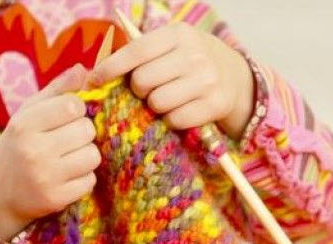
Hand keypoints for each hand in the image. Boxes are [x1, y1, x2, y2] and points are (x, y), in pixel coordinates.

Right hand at [0, 64, 101, 240]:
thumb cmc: (18, 146)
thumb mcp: (28, 114)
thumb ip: (56, 90)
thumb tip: (83, 69)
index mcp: (25, 124)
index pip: (73, 106)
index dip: (76, 111)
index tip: (65, 119)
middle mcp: (34, 150)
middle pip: (87, 130)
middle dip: (82, 134)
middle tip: (66, 141)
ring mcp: (46, 176)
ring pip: (93, 156)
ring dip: (86, 156)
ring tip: (68, 159)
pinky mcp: (56, 198)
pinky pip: (90, 181)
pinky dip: (83, 179)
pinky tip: (67, 177)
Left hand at [88, 22, 255, 139]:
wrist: (237, 78)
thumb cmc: (192, 62)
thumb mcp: (173, 45)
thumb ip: (142, 52)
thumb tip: (97, 70)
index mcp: (178, 34)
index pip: (136, 51)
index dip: (111, 67)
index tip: (95, 79)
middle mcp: (194, 55)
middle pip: (142, 81)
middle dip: (138, 90)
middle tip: (147, 89)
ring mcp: (206, 81)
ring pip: (157, 103)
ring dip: (155, 107)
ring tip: (166, 100)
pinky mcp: (214, 105)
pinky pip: (175, 120)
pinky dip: (172, 120)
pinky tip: (179, 111)